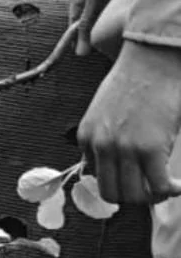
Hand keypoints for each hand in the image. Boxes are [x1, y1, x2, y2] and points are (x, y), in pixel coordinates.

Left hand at [78, 40, 180, 203]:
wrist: (152, 61)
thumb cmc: (135, 82)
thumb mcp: (104, 110)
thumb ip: (105, 135)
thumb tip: (119, 164)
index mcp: (86, 136)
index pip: (97, 176)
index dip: (120, 180)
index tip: (137, 177)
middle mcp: (100, 145)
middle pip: (112, 193)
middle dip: (134, 196)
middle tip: (152, 189)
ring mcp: (123, 148)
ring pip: (134, 195)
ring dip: (153, 196)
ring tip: (166, 186)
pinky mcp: (149, 149)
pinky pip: (158, 187)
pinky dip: (170, 191)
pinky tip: (178, 184)